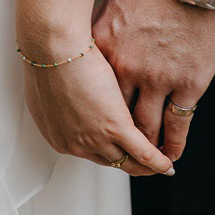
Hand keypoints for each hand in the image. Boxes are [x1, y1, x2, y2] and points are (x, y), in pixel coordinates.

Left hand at [21, 35, 173, 175]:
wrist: (53, 47)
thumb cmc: (47, 56)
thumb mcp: (51, 88)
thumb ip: (62, 102)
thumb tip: (69, 99)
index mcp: (59, 135)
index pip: (88, 151)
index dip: (108, 151)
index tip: (120, 150)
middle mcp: (76, 144)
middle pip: (108, 161)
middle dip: (129, 163)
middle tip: (145, 164)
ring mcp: (95, 137)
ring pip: (127, 161)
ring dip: (146, 166)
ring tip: (161, 165)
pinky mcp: (115, 126)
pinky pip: (142, 151)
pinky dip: (157, 162)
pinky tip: (167, 164)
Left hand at [92, 0, 214, 162]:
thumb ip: (103, 26)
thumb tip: (97, 41)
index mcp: (104, 48)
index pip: (92, 88)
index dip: (94, 106)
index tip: (94, 117)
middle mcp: (125, 69)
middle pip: (115, 113)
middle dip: (117, 134)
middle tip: (117, 148)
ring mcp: (157, 80)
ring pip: (145, 127)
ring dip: (145, 147)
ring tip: (147, 161)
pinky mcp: (189, 85)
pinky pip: (177, 124)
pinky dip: (173, 144)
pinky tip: (171, 155)